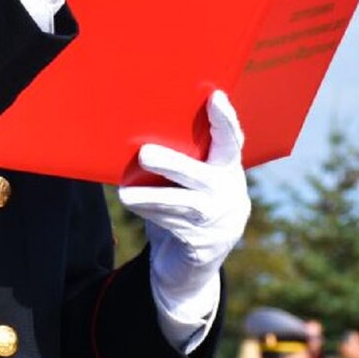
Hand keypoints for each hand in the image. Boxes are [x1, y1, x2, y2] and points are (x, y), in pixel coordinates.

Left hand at [117, 91, 250, 322]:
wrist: (196, 260)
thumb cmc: (188, 201)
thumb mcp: (193, 178)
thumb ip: (184, 156)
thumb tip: (140, 126)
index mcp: (227, 167)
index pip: (231, 140)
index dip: (225, 119)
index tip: (215, 97)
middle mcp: (227, 191)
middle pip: (198, 174)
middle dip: (171, 164)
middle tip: (144, 153)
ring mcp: (218, 219)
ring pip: (181, 204)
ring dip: (151, 197)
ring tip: (126, 193)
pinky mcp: (202, 244)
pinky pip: (172, 224)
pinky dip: (148, 212)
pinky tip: (131, 202)